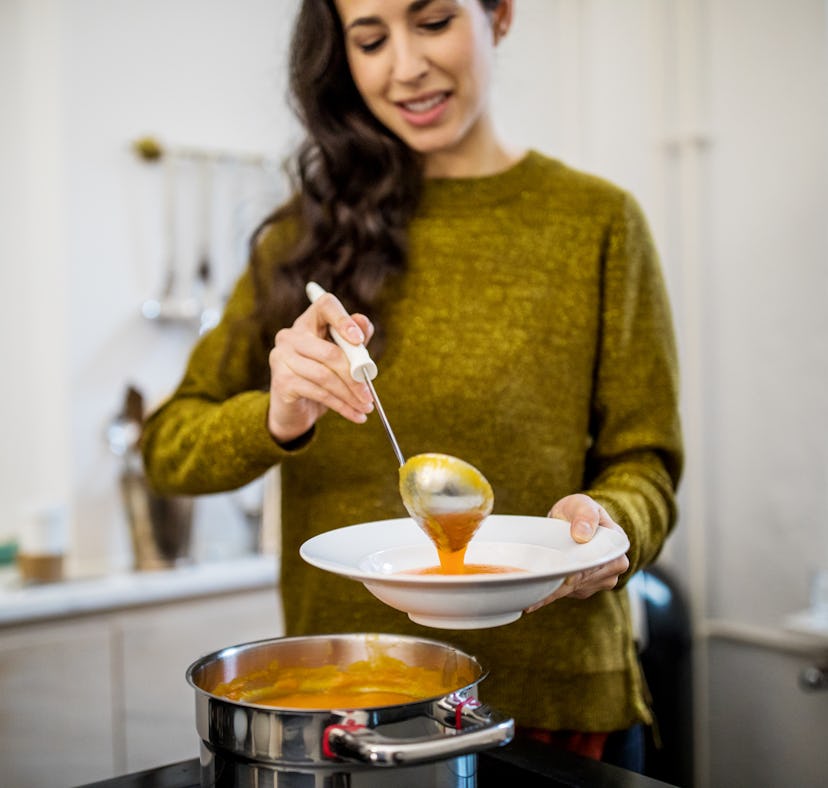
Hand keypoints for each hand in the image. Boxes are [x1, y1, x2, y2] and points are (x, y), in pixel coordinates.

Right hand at [267, 291, 374, 443]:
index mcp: (308, 322)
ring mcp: (282, 357)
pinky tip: (355, 415)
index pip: (325, 305)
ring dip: (350, 395)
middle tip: (371, 393)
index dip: (343, 319)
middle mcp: (290, 335)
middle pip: (330, 352)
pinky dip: (342, 406)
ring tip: (366, 407)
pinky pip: (319, 393)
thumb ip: (354, 342)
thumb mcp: (342, 359)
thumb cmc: (322, 378)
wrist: (295, 410)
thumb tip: (363, 322)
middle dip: (356, 376)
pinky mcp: (281, 381)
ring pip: (326, 376)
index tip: (359, 340)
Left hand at [523, 493, 629, 612]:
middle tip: (528, 600)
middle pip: (580, 580)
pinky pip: (566, 593)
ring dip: (549, 593)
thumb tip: (582, 535)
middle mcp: (612, 568)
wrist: (574, 520)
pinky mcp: (584, 588)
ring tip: (527, 600)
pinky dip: (549, 593)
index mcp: (616, 547)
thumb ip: (585, 515)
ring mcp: (598, 581)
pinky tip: (531, 600)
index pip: (593, 563)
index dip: (573, 571)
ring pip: (571, 590)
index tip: (551, 578)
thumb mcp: (582, 504)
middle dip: (554, 587)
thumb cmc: (579, 510)